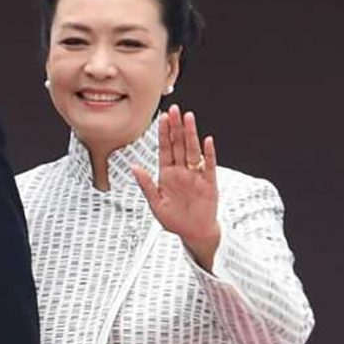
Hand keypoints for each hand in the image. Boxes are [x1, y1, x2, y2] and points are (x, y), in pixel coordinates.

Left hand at [131, 105, 220, 269]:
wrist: (193, 234)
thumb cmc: (175, 220)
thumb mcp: (156, 203)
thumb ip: (146, 184)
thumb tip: (134, 167)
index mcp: (168, 174)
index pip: (165, 149)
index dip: (164, 133)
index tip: (162, 117)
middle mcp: (182, 171)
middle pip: (179, 145)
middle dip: (176, 127)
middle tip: (174, 109)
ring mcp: (196, 176)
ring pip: (193, 151)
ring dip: (191, 134)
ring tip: (189, 118)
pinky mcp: (209, 184)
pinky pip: (209, 166)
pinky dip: (209, 154)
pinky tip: (207, 141)